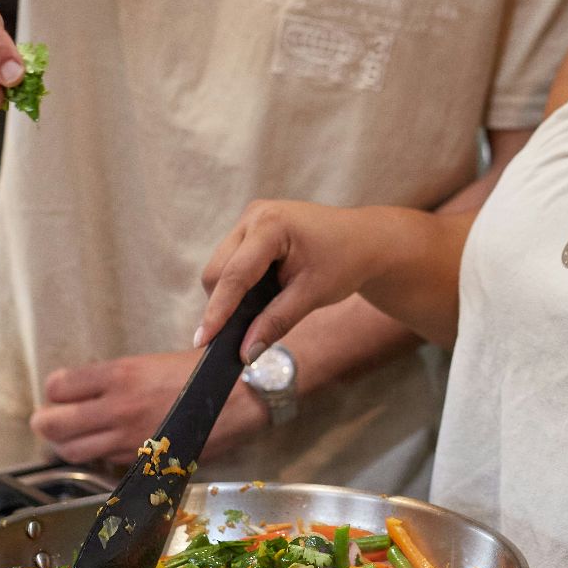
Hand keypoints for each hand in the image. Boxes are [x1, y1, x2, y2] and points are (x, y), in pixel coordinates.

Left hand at [30, 349, 267, 465]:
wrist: (241, 396)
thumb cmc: (203, 373)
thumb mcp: (152, 362)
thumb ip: (116, 380)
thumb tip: (90, 393)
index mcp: (120, 375)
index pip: (58, 386)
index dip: (54, 391)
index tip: (61, 392)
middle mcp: (117, 407)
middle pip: (53, 424)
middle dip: (46, 423)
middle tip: (51, 419)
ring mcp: (128, 437)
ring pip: (72, 450)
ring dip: (65, 445)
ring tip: (73, 437)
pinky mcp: (143, 460)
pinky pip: (104, 463)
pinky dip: (97, 458)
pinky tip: (105, 448)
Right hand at [197, 201, 384, 363]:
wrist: (365, 239)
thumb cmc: (345, 262)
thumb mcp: (312, 295)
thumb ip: (276, 322)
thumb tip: (245, 352)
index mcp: (272, 224)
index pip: (235, 275)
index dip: (218, 311)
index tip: (202, 341)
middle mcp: (255, 215)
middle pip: (218, 270)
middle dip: (223, 303)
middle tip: (237, 335)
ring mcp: (252, 218)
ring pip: (221, 266)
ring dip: (231, 293)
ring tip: (255, 313)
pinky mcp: (252, 227)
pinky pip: (232, 260)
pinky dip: (239, 283)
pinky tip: (259, 296)